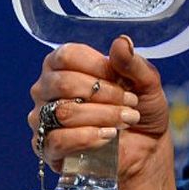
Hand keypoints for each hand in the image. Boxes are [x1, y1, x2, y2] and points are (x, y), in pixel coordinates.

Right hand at [28, 36, 177, 189]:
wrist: (145, 147)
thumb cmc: (138, 108)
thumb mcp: (145, 81)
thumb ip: (132, 62)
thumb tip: (121, 42)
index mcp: (64, 65)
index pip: (66, 55)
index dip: (97, 66)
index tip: (120, 77)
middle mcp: (47, 89)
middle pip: (64, 83)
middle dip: (104, 93)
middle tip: (130, 101)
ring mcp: (43, 119)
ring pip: (64, 112)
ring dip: (102, 115)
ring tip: (126, 119)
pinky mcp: (47, 148)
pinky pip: (58, 140)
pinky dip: (88, 137)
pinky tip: (108, 136)